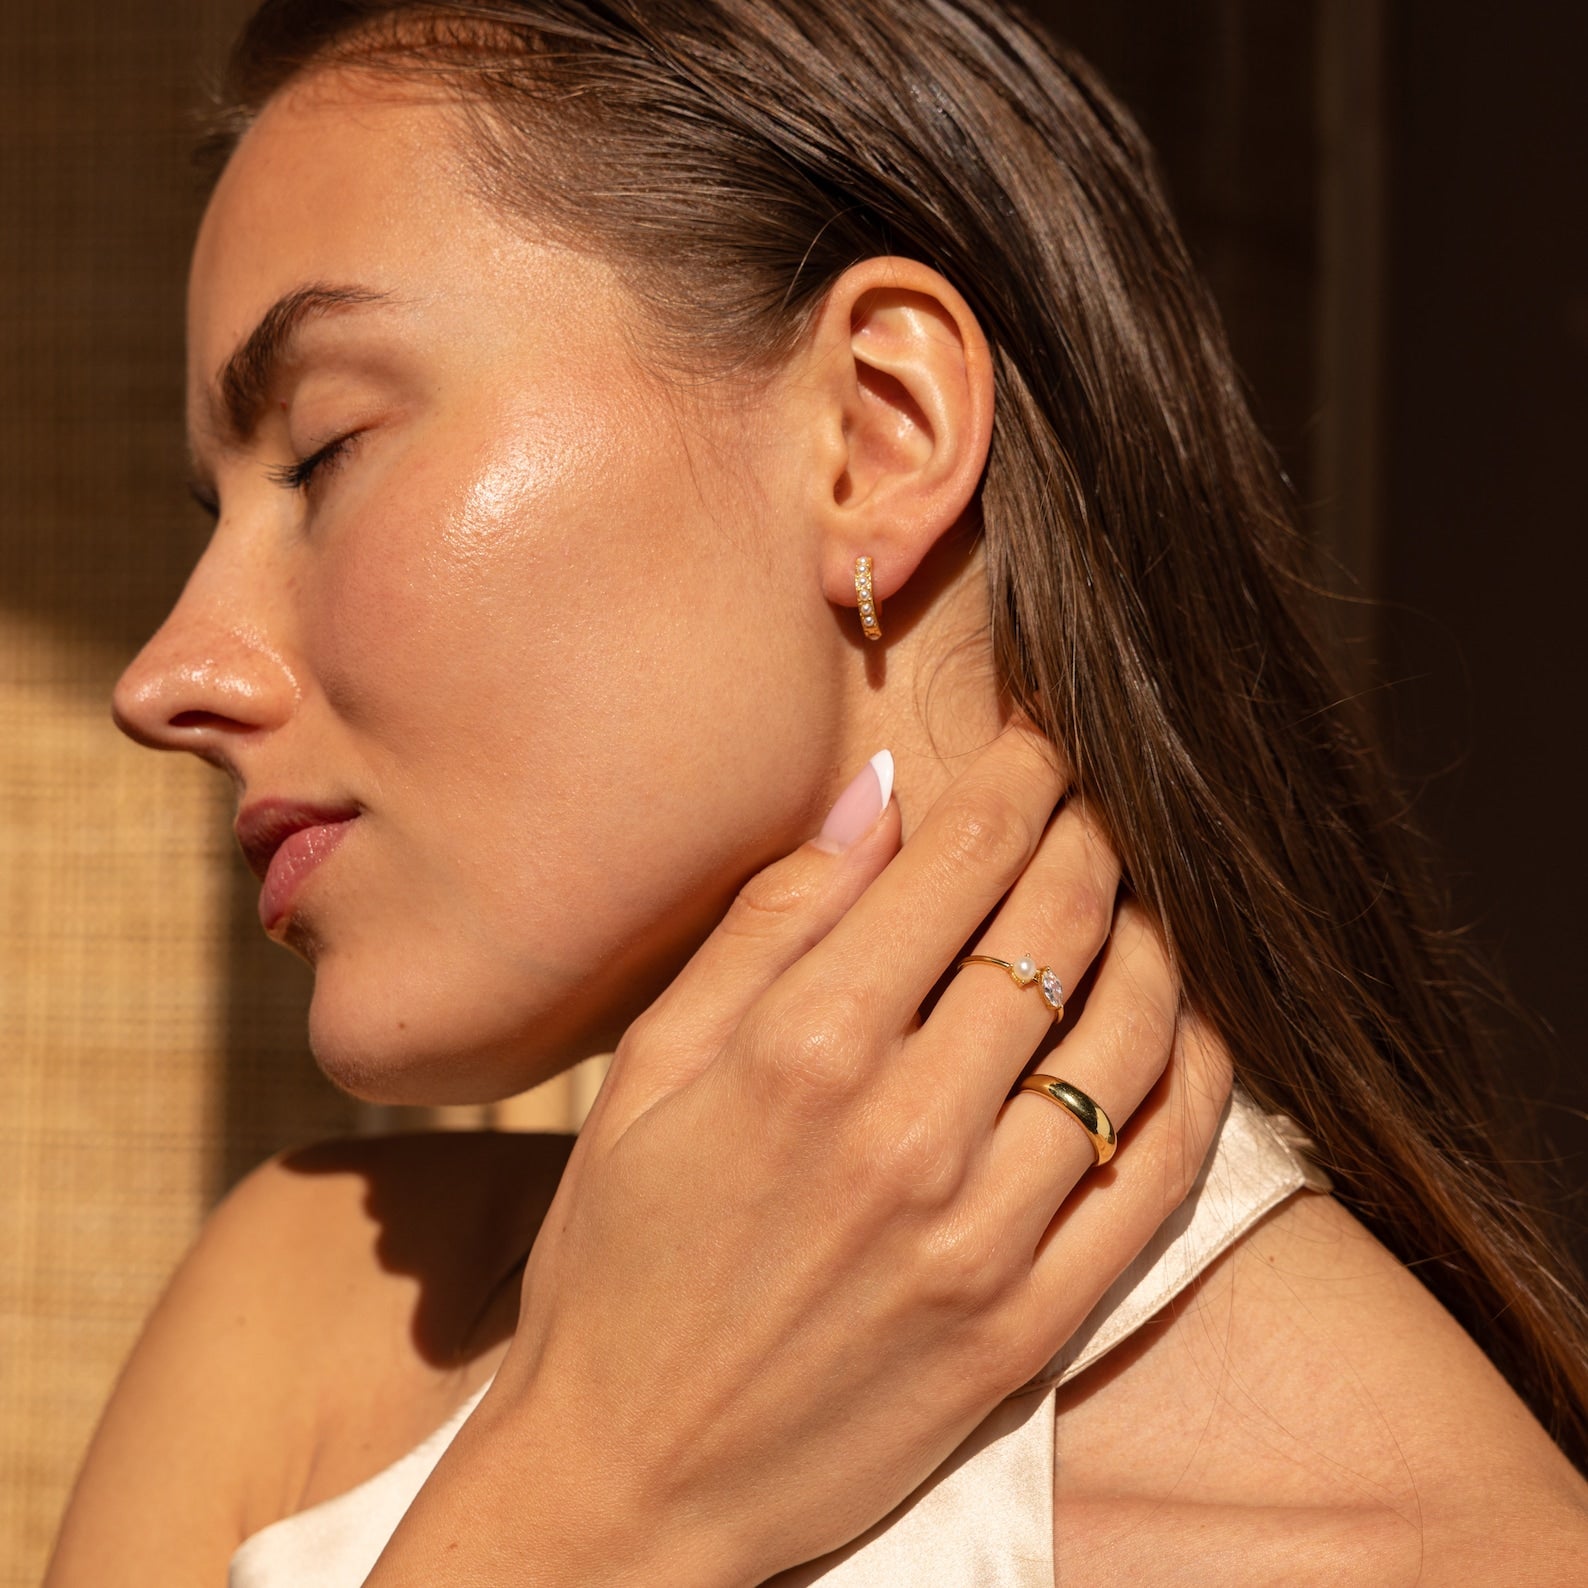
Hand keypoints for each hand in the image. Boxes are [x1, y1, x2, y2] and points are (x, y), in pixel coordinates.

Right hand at [372, 726, 1231, 1586]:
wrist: (631, 1474)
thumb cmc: (620, 1256)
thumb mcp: (654, 1069)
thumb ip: (768, 924)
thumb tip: (875, 799)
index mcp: (804, 1046)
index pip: (961, 862)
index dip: (1020, 777)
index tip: (1045, 739)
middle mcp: (907, 1128)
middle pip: (1057, 926)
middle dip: (1095, 834)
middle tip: (1106, 799)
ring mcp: (981, 1233)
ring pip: (1132, 1034)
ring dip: (1158, 940)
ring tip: (1147, 900)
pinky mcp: (1028, 1325)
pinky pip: (1155, 1176)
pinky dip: (1196, 1082)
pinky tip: (1191, 1029)